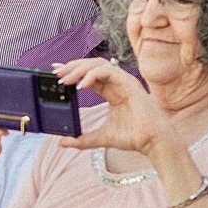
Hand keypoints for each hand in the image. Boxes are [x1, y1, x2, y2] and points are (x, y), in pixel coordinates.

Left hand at [53, 57, 175, 158]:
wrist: (152, 142)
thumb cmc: (133, 137)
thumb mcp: (101, 138)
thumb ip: (82, 140)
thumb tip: (62, 142)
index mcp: (111, 92)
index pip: (88, 76)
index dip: (72, 71)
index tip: (55, 71)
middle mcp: (117, 84)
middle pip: (91, 65)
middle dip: (72, 67)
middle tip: (55, 73)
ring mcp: (124, 82)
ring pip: (99, 64)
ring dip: (79, 69)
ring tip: (65, 79)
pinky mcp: (130, 83)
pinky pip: (108, 71)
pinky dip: (92, 75)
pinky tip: (81, 85)